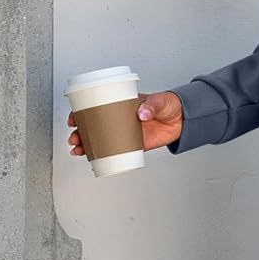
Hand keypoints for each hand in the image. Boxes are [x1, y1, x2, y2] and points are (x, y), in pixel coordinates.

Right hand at [66, 89, 183, 156]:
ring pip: (102, 139)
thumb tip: (141, 113)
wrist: (184, 118)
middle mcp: (120, 118)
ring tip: (79, 151)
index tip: (74, 118)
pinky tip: (95, 159)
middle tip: (75, 139)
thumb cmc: (170, 104)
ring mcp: (126, 132)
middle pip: (94, 126)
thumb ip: (151, 105)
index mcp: (122, 104)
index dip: (81, 113)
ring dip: (88, 145)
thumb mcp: (160, 100)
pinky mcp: (135, 144)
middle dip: (80, 133)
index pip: (96, 106)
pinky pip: (117, 151)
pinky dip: (105, 156)